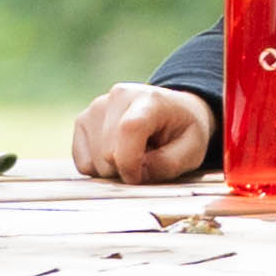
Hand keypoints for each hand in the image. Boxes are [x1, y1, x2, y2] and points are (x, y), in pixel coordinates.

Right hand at [70, 83, 217, 185]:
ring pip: (94, 161)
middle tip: (147, 159)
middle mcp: (118, 97)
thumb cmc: (184, 131)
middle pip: (108, 153)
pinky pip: (83, 163)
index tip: (139, 178)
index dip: (130, 162)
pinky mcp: (82, 120)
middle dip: (127, 168)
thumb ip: (168, 164)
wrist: (173, 111)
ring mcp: (96, 107)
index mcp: (150, 100)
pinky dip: (99, 167)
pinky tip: (117, 153)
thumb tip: (136, 175)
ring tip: (134, 153)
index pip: (129, 129)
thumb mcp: (193, 150)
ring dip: (114, 169)